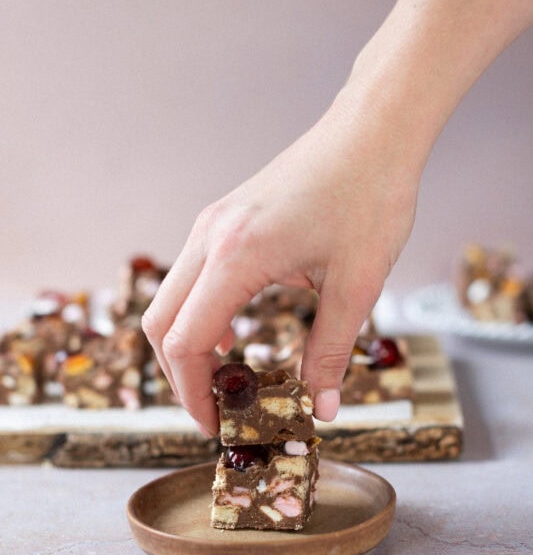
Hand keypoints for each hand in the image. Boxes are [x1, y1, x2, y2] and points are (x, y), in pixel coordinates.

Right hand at [142, 92, 418, 435]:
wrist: (373, 130)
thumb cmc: (370, 196)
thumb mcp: (357, 285)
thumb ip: (332, 351)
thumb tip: (323, 407)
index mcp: (236, 256)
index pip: (185, 341)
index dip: (192, 393)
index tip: (216, 424)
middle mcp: (209, 238)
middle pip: (160, 323)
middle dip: (180, 377)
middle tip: (217, 410)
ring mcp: (211, 225)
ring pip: (170, 300)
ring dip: (187, 346)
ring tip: (225, 380)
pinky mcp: (223, 220)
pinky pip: (191, 279)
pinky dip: (199, 316)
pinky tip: (233, 335)